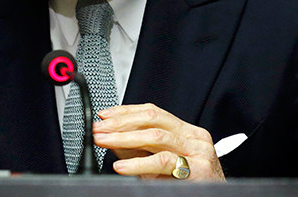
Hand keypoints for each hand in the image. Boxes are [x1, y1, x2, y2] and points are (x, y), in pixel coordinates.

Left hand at [93, 103, 224, 180]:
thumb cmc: (190, 186)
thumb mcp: (162, 163)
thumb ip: (139, 149)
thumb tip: (112, 137)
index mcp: (187, 131)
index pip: (153, 111)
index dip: (126, 111)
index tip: (104, 115)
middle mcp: (194, 136)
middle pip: (152, 118)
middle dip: (121, 122)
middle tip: (99, 128)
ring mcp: (198, 151)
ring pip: (156, 136)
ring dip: (124, 138)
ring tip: (105, 142)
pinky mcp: (197, 169)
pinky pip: (162, 162)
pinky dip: (138, 163)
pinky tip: (122, 166)